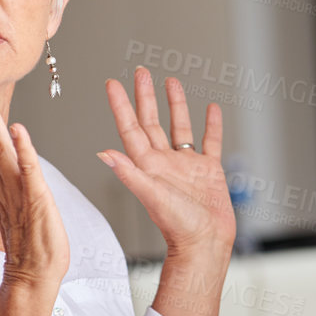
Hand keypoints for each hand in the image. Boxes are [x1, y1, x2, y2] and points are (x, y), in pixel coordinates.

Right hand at [0, 70, 68, 289]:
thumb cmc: (30, 239)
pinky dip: (23, 150)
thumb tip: (5, 158)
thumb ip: (10, 176)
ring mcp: (16, 189)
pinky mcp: (34, 200)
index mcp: (1, 178)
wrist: (33, 273)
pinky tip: (17, 130)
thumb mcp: (17, 199)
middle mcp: (4, 180)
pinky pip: (28, 171)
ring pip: (1, 147)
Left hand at [98, 67, 235, 256]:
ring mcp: (187, 165)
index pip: (130, 128)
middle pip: (152, 121)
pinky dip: (211, 124)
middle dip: (145, 96)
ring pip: (179, 127)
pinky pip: (210, 141)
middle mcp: (165, 162)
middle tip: (141, 71)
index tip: (112, 83)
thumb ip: (129, 173)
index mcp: (147, 165)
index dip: (121, 105)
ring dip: (175, 104)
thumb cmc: (178, 226)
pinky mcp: (209, 170)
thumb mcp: (151, 196)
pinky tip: (211, 108)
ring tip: (171, 81)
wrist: (206, 244)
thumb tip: (104, 153)